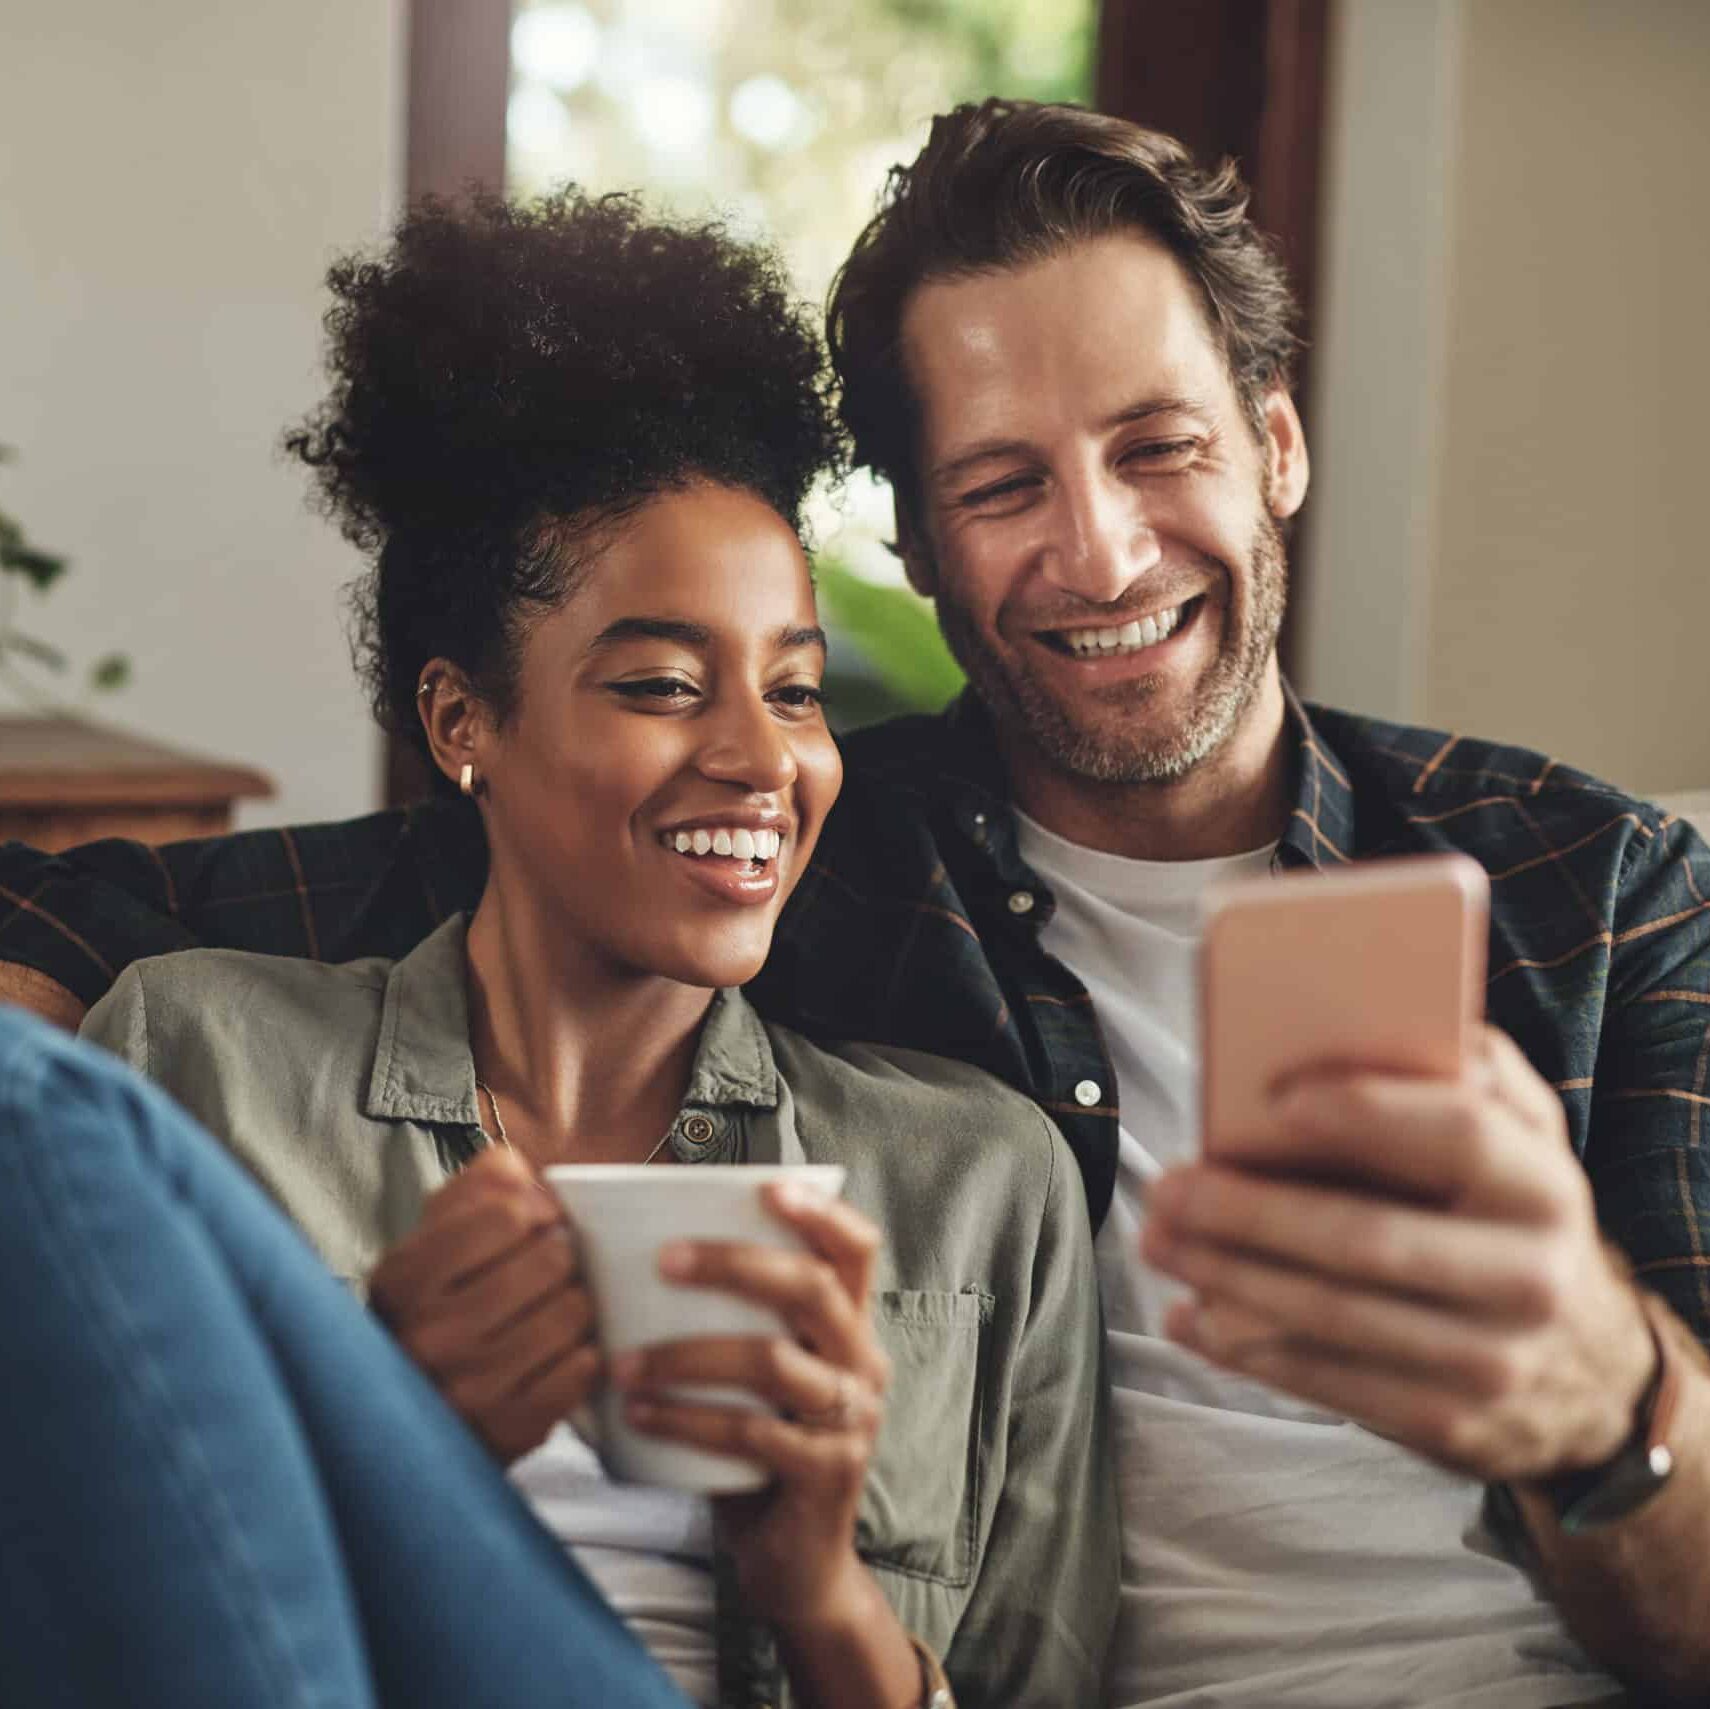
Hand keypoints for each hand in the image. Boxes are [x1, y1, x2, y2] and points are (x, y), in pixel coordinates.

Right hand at [369, 1146, 599, 1464]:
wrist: (414, 1420)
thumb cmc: (439, 1307)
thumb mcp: (436, 1238)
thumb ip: (477, 1186)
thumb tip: (521, 1171)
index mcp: (403, 1278)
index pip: (506, 1212)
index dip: (540, 1208)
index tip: (541, 1221)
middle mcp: (427, 1335)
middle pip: (549, 1260)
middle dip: (564, 1256)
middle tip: (556, 1268)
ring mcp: (466, 1389)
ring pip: (571, 1312)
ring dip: (578, 1304)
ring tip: (558, 1307)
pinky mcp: (506, 1431)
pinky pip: (581, 1369)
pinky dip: (583, 1354)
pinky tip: (562, 1351)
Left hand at [610, 1181, 891, 1629]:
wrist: (796, 1563)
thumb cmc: (761, 1447)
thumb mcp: (760, 1376)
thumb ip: (732, 1321)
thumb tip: (628, 1258)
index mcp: (850, 1325)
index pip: (857, 1249)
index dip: (820, 1212)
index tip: (767, 1185)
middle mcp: (863, 1362)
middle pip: (813, 1289)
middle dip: (736, 1264)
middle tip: (666, 1259)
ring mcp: (851, 1419)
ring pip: (774, 1362)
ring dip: (688, 1354)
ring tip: (624, 1361)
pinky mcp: (825, 1473)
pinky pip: (751, 1435)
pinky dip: (687, 1420)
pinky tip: (639, 1415)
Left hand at [1142, 1025, 1655, 1482]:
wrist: (1594, 1371)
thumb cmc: (1511, 1216)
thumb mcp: (1522, 1140)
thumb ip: (1467, 1072)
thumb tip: (1366, 1019)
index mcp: (1543, 1184)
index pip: (1460, 1134)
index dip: (1369, 1114)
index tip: (1276, 1098)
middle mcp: (1528, 1276)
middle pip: (1367, 1239)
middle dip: (1250, 1213)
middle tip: (1167, 1186)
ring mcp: (1491, 1361)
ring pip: (1332, 1316)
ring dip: (1227, 1277)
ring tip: (1159, 1241)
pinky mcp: (1448, 1423)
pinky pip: (1328, 1382)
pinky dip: (1247, 1348)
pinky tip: (1192, 1316)